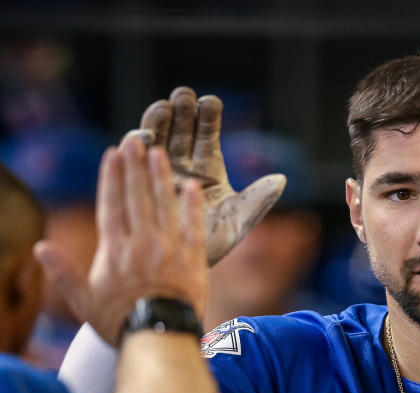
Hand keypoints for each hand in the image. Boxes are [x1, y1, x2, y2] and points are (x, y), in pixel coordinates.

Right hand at [34, 137, 207, 345]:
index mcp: (114, 250)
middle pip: (137, 197)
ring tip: (159, 153)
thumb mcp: (83, 301)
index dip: (111, 177)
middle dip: (134, 167)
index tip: (112, 155)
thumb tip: (40, 248)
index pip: (111, 205)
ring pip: (164, 205)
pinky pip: (194, 226)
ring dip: (160, 177)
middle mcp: (141, 243)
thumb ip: (63, 272)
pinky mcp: (194, 259)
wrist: (158, 338)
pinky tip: (191, 187)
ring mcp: (169, 249)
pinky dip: (192, 206)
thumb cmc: (118, 323)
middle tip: (135, 141)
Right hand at [123, 87, 285, 265]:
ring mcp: (159, 171)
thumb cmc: (214, 243)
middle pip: (181, 128)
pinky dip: (138, 144)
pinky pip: (136, 158)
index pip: (208, 134)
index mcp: (209, 168)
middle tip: (183, 97)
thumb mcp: (239, 221)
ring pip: (158, 137)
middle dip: (182, 110)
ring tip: (163, 108)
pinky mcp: (139, 181)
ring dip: (159, 121)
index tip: (210, 103)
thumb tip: (281, 180)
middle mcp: (183, 164)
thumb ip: (258, 200)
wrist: (183, 266)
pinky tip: (142, 136)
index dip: (208, 117)